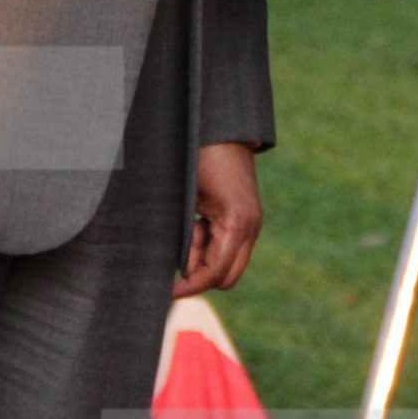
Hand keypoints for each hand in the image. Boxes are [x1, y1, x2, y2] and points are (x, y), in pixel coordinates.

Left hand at [173, 141, 262, 297]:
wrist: (220, 127)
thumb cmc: (198, 157)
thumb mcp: (185, 200)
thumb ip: (185, 238)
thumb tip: (180, 270)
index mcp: (236, 223)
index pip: (214, 273)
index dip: (189, 286)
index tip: (166, 291)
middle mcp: (250, 227)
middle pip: (226, 277)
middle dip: (200, 276)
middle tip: (174, 260)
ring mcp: (251, 223)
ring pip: (227, 264)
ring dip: (203, 258)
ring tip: (188, 229)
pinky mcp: (245, 217)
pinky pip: (229, 246)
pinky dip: (209, 245)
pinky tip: (196, 223)